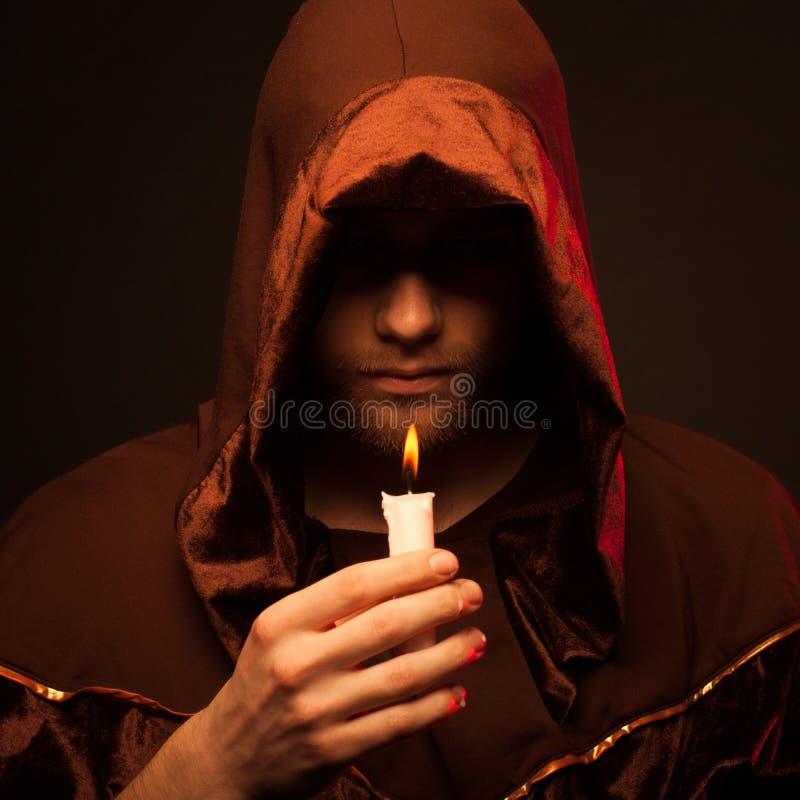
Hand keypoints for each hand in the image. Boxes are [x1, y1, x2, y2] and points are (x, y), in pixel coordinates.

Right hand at [188, 548, 484, 798]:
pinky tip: (456, 691)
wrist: (229, 757)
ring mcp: (316, 710)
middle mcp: (296, 664)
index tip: (445, 561)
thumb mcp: (280, 634)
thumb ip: (332, 611)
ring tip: (477, 638)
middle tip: (471, 593)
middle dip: (440, 604)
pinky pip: (398, 722)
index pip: (355, 584)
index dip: (407, 569)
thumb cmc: (266, 680)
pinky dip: (434, 705)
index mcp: (281, 623)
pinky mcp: (333, 750)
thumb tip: (406, 582)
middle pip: (386, 624)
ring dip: (449, 654)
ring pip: (401, 675)